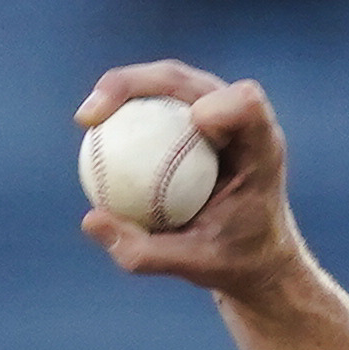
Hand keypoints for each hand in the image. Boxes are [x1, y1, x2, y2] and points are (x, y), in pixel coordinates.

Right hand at [75, 63, 306, 300]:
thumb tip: (90, 220)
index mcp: (262, 149)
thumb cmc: (233, 259)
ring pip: (166, 82)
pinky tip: (91, 128)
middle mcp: (241, 122)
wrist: (254, 253)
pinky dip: (122, 109)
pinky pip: (153, 102)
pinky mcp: (193, 117)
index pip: (248, 107)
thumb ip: (146, 252)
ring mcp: (216, 112)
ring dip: (123, 87)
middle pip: (189, 82)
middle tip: (93, 114)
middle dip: (136, 83)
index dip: (220, 105)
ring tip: (86, 117)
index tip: (195, 124)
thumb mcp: (195, 266)